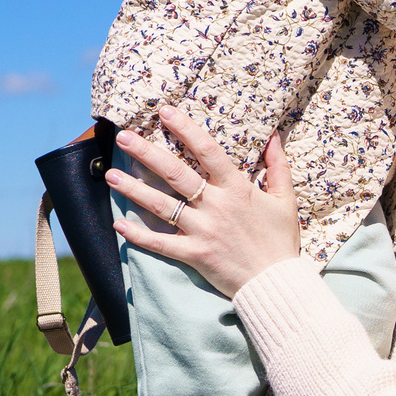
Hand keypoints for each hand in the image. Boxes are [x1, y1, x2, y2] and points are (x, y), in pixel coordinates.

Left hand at [109, 106, 304, 298]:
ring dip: (133, 189)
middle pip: (175, 173)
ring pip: (162, 205)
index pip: (208, 151)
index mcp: (237, 189)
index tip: (166, 112)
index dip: (186, 129)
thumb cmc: (280, 241)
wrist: (276, 283)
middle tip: (123, 137)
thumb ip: (278, 166)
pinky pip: (161, 244)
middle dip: (147, 153)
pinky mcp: (194, 255)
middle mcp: (216, 206)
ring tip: (110, 175)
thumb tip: (274, 136)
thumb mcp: (285, 200)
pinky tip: (118, 223)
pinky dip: (138, 235)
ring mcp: (202, 231)